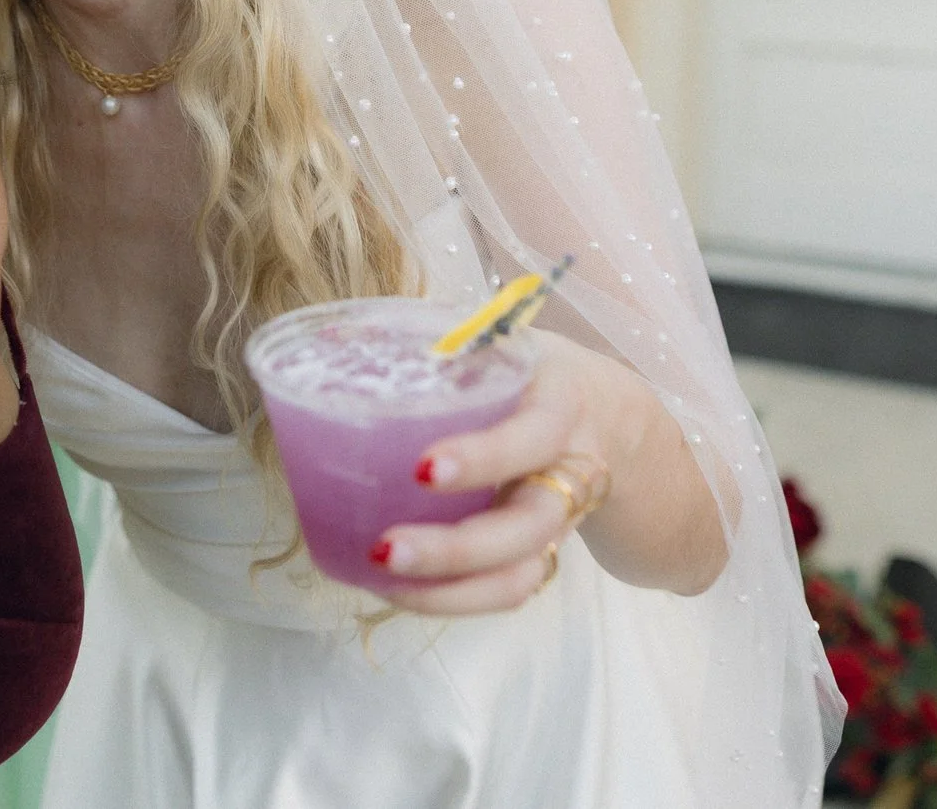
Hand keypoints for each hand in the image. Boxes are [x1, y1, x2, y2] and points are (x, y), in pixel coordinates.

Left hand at [366, 337, 619, 616]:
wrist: (610, 417)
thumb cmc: (532, 373)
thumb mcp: (505, 346)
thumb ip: (439, 346)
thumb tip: (326, 337)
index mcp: (561, 405)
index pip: (532, 437)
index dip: (484, 457)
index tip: (421, 468)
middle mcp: (568, 472)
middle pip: (528, 527)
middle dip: (455, 549)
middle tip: (384, 548)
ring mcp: (557, 523)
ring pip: (520, 575)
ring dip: (449, 592)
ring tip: (379, 576)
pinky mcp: (539, 554)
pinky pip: (506, 590)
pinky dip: (452, 600)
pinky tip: (394, 590)